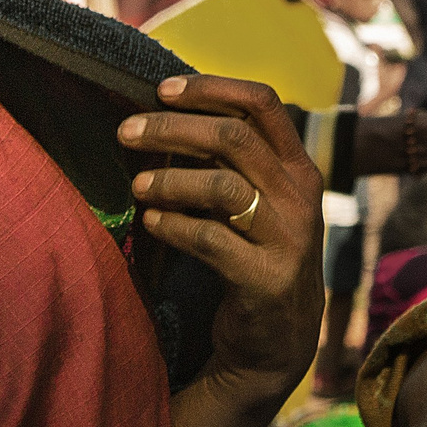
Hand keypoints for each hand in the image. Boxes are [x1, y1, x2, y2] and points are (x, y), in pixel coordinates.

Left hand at [122, 75, 325, 399]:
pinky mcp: (266, 278)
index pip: (261, 103)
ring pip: (222, 186)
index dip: (211, 88)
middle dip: (173, 128)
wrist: (279, 338)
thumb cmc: (256, 251)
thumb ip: (231, 160)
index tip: (162, 89)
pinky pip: (211, 240)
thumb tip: (167, 110)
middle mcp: (300, 195)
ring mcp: (288, 238)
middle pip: (233, 137)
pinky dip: (173, 226)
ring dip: (170, 179)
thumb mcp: (257, 199)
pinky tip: (149, 223)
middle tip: (126, 131)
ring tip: (136, 185)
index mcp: (299, 166)